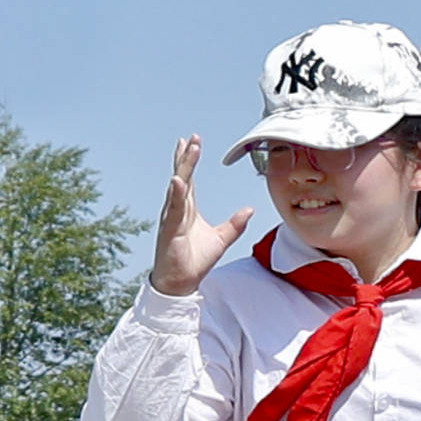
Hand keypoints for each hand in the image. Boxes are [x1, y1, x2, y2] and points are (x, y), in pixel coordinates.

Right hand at [150, 136, 253, 295]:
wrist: (181, 282)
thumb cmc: (194, 260)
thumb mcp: (221, 239)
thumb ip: (235, 224)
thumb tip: (249, 209)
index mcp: (188, 209)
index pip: (190, 179)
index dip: (190, 161)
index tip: (192, 142)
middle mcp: (177, 209)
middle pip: (183, 177)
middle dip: (186, 157)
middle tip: (191, 138)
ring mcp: (171, 218)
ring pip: (178, 188)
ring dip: (183, 168)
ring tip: (187, 149)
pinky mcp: (170, 229)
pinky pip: (174, 209)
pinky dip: (176, 194)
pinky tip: (178, 180)